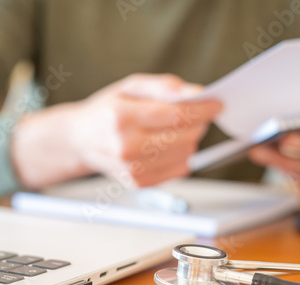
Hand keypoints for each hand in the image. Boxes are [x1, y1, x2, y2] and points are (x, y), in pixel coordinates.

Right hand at [11, 73, 221, 188]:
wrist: (81, 140)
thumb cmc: (106, 111)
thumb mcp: (129, 86)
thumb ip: (163, 86)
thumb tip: (194, 94)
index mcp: (121, 118)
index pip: (176, 115)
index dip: (203, 109)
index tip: (217, 103)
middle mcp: (126, 147)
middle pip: (184, 137)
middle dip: (198, 123)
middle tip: (196, 113)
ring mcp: (132, 169)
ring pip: (185, 154)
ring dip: (190, 139)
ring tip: (175, 128)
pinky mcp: (139, 182)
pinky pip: (179, 169)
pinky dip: (182, 155)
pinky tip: (167, 145)